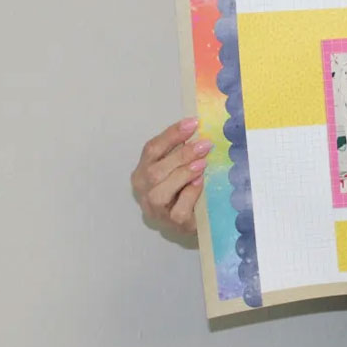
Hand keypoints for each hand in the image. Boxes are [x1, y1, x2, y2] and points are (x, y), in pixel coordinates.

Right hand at [131, 117, 210, 233]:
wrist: (191, 220)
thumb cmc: (182, 189)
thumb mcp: (177, 168)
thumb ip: (180, 153)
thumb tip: (197, 130)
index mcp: (142, 171)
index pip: (152, 149)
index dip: (171, 135)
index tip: (193, 123)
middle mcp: (143, 190)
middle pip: (155, 170)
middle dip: (181, 155)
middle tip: (204, 144)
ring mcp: (155, 209)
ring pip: (161, 191)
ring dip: (183, 174)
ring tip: (202, 164)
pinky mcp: (171, 223)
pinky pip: (178, 208)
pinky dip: (189, 194)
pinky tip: (200, 184)